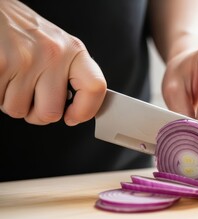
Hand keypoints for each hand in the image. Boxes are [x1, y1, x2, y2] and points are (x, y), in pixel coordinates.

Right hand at [0, 0, 105, 125]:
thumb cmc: (24, 30)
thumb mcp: (57, 46)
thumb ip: (69, 73)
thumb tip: (76, 107)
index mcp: (73, 50)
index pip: (95, 88)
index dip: (86, 111)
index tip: (73, 117)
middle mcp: (53, 55)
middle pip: (51, 113)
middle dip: (37, 114)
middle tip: (32, 99)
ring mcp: (25, 61)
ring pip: (19, 111)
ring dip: (12, 102)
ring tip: (12, 79)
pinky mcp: (1, 66)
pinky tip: (2, 76)